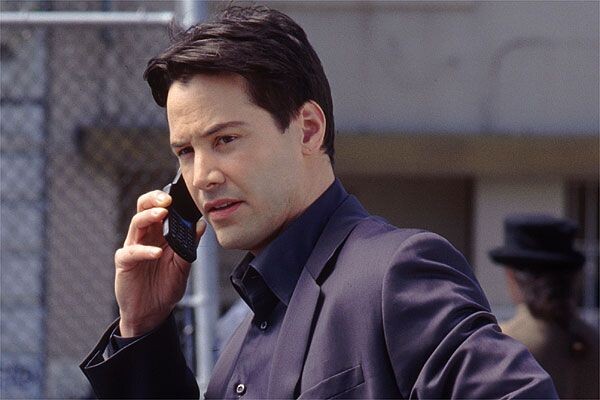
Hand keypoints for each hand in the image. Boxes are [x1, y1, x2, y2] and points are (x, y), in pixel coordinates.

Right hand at [114, 190, 205, 336]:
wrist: (152, 313)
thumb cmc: (165, 287)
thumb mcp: (183, 265)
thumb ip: (190, 245)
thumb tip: (200, 225)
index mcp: (159, 234)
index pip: (159, 208)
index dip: (166, 199)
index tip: (180, 194)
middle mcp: (145, 237)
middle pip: (143, 208)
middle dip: (154, 200)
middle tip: (167, 199)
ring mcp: (133, 248)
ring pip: (137, 223)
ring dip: (149, 216)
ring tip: (163, 214)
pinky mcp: (125, 262)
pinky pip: (132, 252)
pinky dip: (144, 250)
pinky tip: (156, 253)